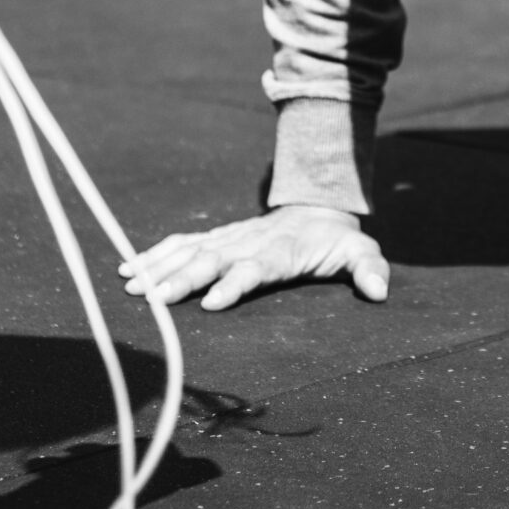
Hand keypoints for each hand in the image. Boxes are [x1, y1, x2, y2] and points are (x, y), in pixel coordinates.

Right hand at [121, 205, 389, 311]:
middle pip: (212, 260)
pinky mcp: (216, 239)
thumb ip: (369, 269)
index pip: (255, 267)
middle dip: (182, 280)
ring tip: (131, 287)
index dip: (235, 282)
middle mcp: (248, 242)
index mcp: (280, 250)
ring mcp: (229, 238)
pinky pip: (181, 244)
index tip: (213, 303)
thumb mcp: (360, 251)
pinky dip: (155, 254)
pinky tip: (129, 269)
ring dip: (160, 269)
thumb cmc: (336, 239)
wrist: (316, 206)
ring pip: (190, 252)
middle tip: (153, 301)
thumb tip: (379, 291)